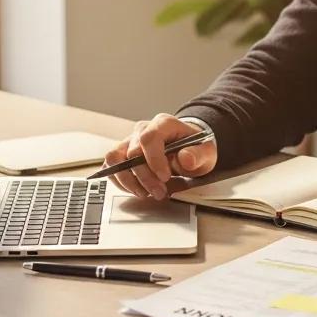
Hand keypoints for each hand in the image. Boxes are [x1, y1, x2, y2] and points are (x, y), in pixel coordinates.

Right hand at [102, 114, 217, 199]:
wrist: (189, 149)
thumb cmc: (194, 149)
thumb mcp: (206, 152)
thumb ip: (198, 155)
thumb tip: (184, 158)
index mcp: (164, 124)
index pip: (150, 138)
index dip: (154, 160)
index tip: (165, 177)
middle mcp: (143, 130)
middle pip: (132, 153)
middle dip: (146, 178)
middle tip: (160, 192)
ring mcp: (130, 141)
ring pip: (114, 159)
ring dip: (128, 181)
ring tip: (146, 193)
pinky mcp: (122, 154)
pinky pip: (111, 167)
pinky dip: (121, 182)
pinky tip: (138, 189)